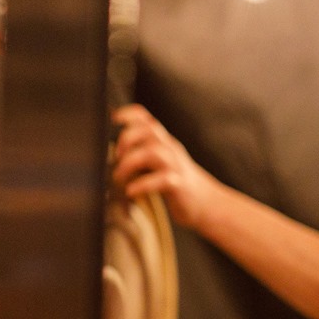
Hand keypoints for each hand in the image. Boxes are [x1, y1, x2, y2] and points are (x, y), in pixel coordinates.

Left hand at [111, 104, 220, 227]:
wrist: (208, 204)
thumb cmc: (176, 184)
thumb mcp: (160, 163)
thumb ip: (141, 155)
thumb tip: (110, 156)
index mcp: (164, 142)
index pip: (147, 119)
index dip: (128, 115)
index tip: (113, 119)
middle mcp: (171, 149)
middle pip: (149, 130)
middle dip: (127, 140)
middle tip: (117, 158)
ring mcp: (176, 166)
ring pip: (154, 152)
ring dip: (130, 163)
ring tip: (119, 178)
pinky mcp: (180, 185)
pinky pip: (162, 179)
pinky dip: (143, 184)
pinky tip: (131, 192)